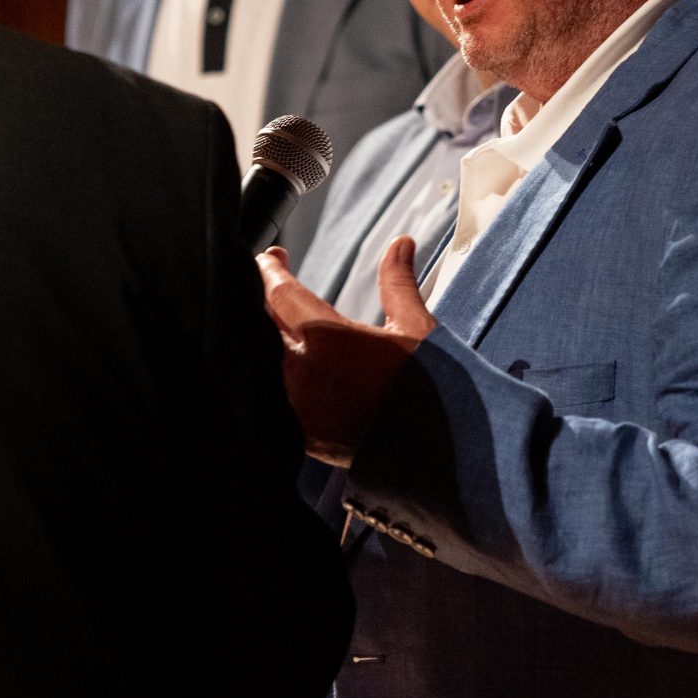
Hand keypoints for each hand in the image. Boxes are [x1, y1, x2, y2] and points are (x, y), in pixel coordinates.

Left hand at [257, 236, 434, 465]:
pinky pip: (269, 395)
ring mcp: (295, 405)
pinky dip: (270, 375)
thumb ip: (397, 283)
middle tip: (273, 287)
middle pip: (258, 324)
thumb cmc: (431, 388)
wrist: (439, 454)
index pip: (278, 292)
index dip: (269, 269)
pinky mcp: (298, 433)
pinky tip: (284, 366)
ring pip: (259, 359)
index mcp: (328, 337)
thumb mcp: (416, 328)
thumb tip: (400, 242)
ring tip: (279, 326)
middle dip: (262, 301)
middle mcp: (302, 370)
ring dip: (263, 339)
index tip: (272, 258)